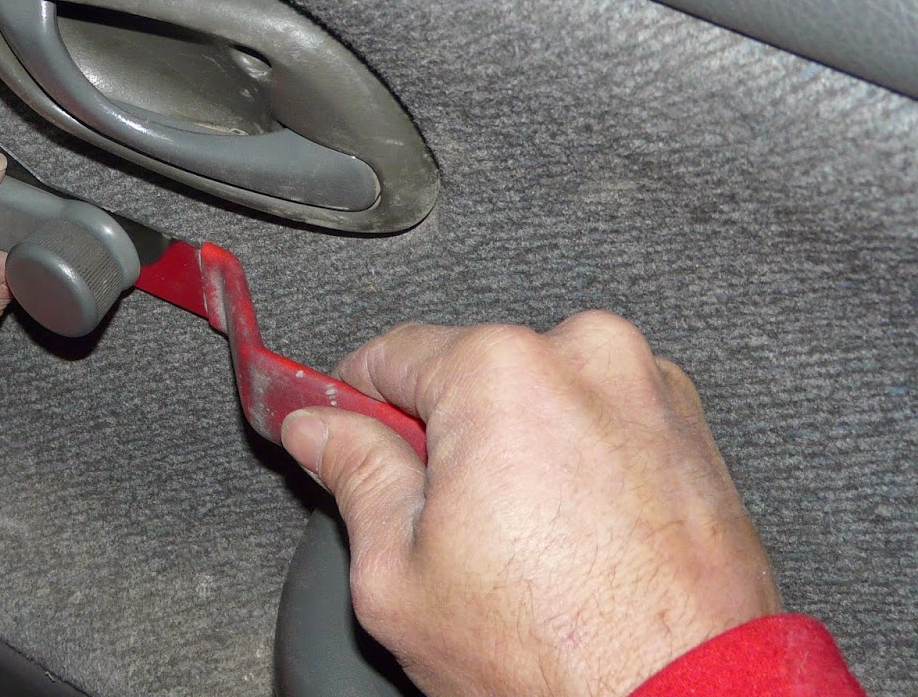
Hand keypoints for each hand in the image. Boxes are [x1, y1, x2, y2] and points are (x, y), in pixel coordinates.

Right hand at [280, 313, 780, 696]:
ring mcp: (649, 389)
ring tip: (520, 544)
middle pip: (469, 373)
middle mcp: (583, 355)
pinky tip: (572, 538)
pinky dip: (577, 462)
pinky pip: (601, 422)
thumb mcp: (400, 575)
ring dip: (515, 445)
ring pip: (539, 396)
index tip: (340, 430)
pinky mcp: (693, 431)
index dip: (351, 402)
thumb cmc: (562, 659)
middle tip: (439, 523)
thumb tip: (319, 429)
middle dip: (443, 434)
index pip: (389, 354)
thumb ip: (353, 475)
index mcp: (500, 371)